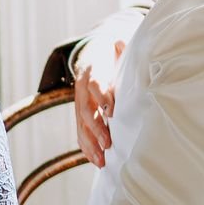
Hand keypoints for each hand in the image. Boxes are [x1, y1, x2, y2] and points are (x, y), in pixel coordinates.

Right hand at [74, 39, 125, 167]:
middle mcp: (82, 89)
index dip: (102, 96)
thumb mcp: (119, 50)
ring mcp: (79, 104)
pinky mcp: (80, 115)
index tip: (112, 110)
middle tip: (107, 142)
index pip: (95, 84)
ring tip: (102, 159)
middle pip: (86, 110)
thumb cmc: (113, 55)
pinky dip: (86, 148)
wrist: (94, 55)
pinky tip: (96, 160)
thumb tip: (124, 44)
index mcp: (93, 71)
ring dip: (90, 144)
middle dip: (96, 127)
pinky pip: (80, 133)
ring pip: (81, 125)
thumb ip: (123, 51)